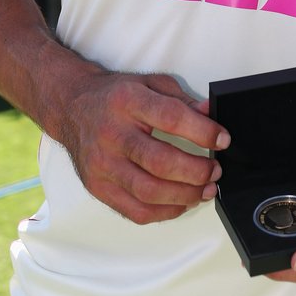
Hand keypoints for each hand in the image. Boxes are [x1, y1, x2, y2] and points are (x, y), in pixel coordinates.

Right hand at [59, 71, 229, 224]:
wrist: (72, 107)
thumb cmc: (115, 95)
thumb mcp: (149, 83)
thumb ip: (181, 100)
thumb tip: (211, 114)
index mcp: (127, 102)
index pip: (172, 119)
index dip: (203, 132)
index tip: (223, 139)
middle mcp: (112, 135)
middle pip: (161, 162)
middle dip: (197, 171)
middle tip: (216, 170)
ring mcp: (102, 165)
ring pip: (149, 192)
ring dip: (185, 196)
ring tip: (205, 190)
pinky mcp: (98, 188)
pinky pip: (135, 211)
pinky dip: (164, 212)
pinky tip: (181, 202)